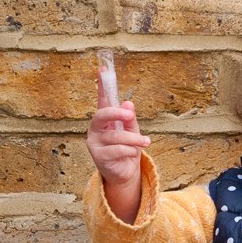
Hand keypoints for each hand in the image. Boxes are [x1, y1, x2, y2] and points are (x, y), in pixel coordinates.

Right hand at [87, 72, 149, 222]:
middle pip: (102, 114)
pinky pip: (117, 150)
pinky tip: (132, 153)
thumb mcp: (132, 131)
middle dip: (116, 113)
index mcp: (105, 119)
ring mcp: (95, 142)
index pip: (102, 99)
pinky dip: (129, 151)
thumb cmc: (127, 148)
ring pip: (116, 136)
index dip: (102, 84)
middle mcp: (96, 128)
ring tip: (146, 142)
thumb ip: (130, 119)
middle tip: (130, 114)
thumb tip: (128, 104)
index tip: (103, 69)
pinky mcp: (98, 157)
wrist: (124, 173)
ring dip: (134, 139)